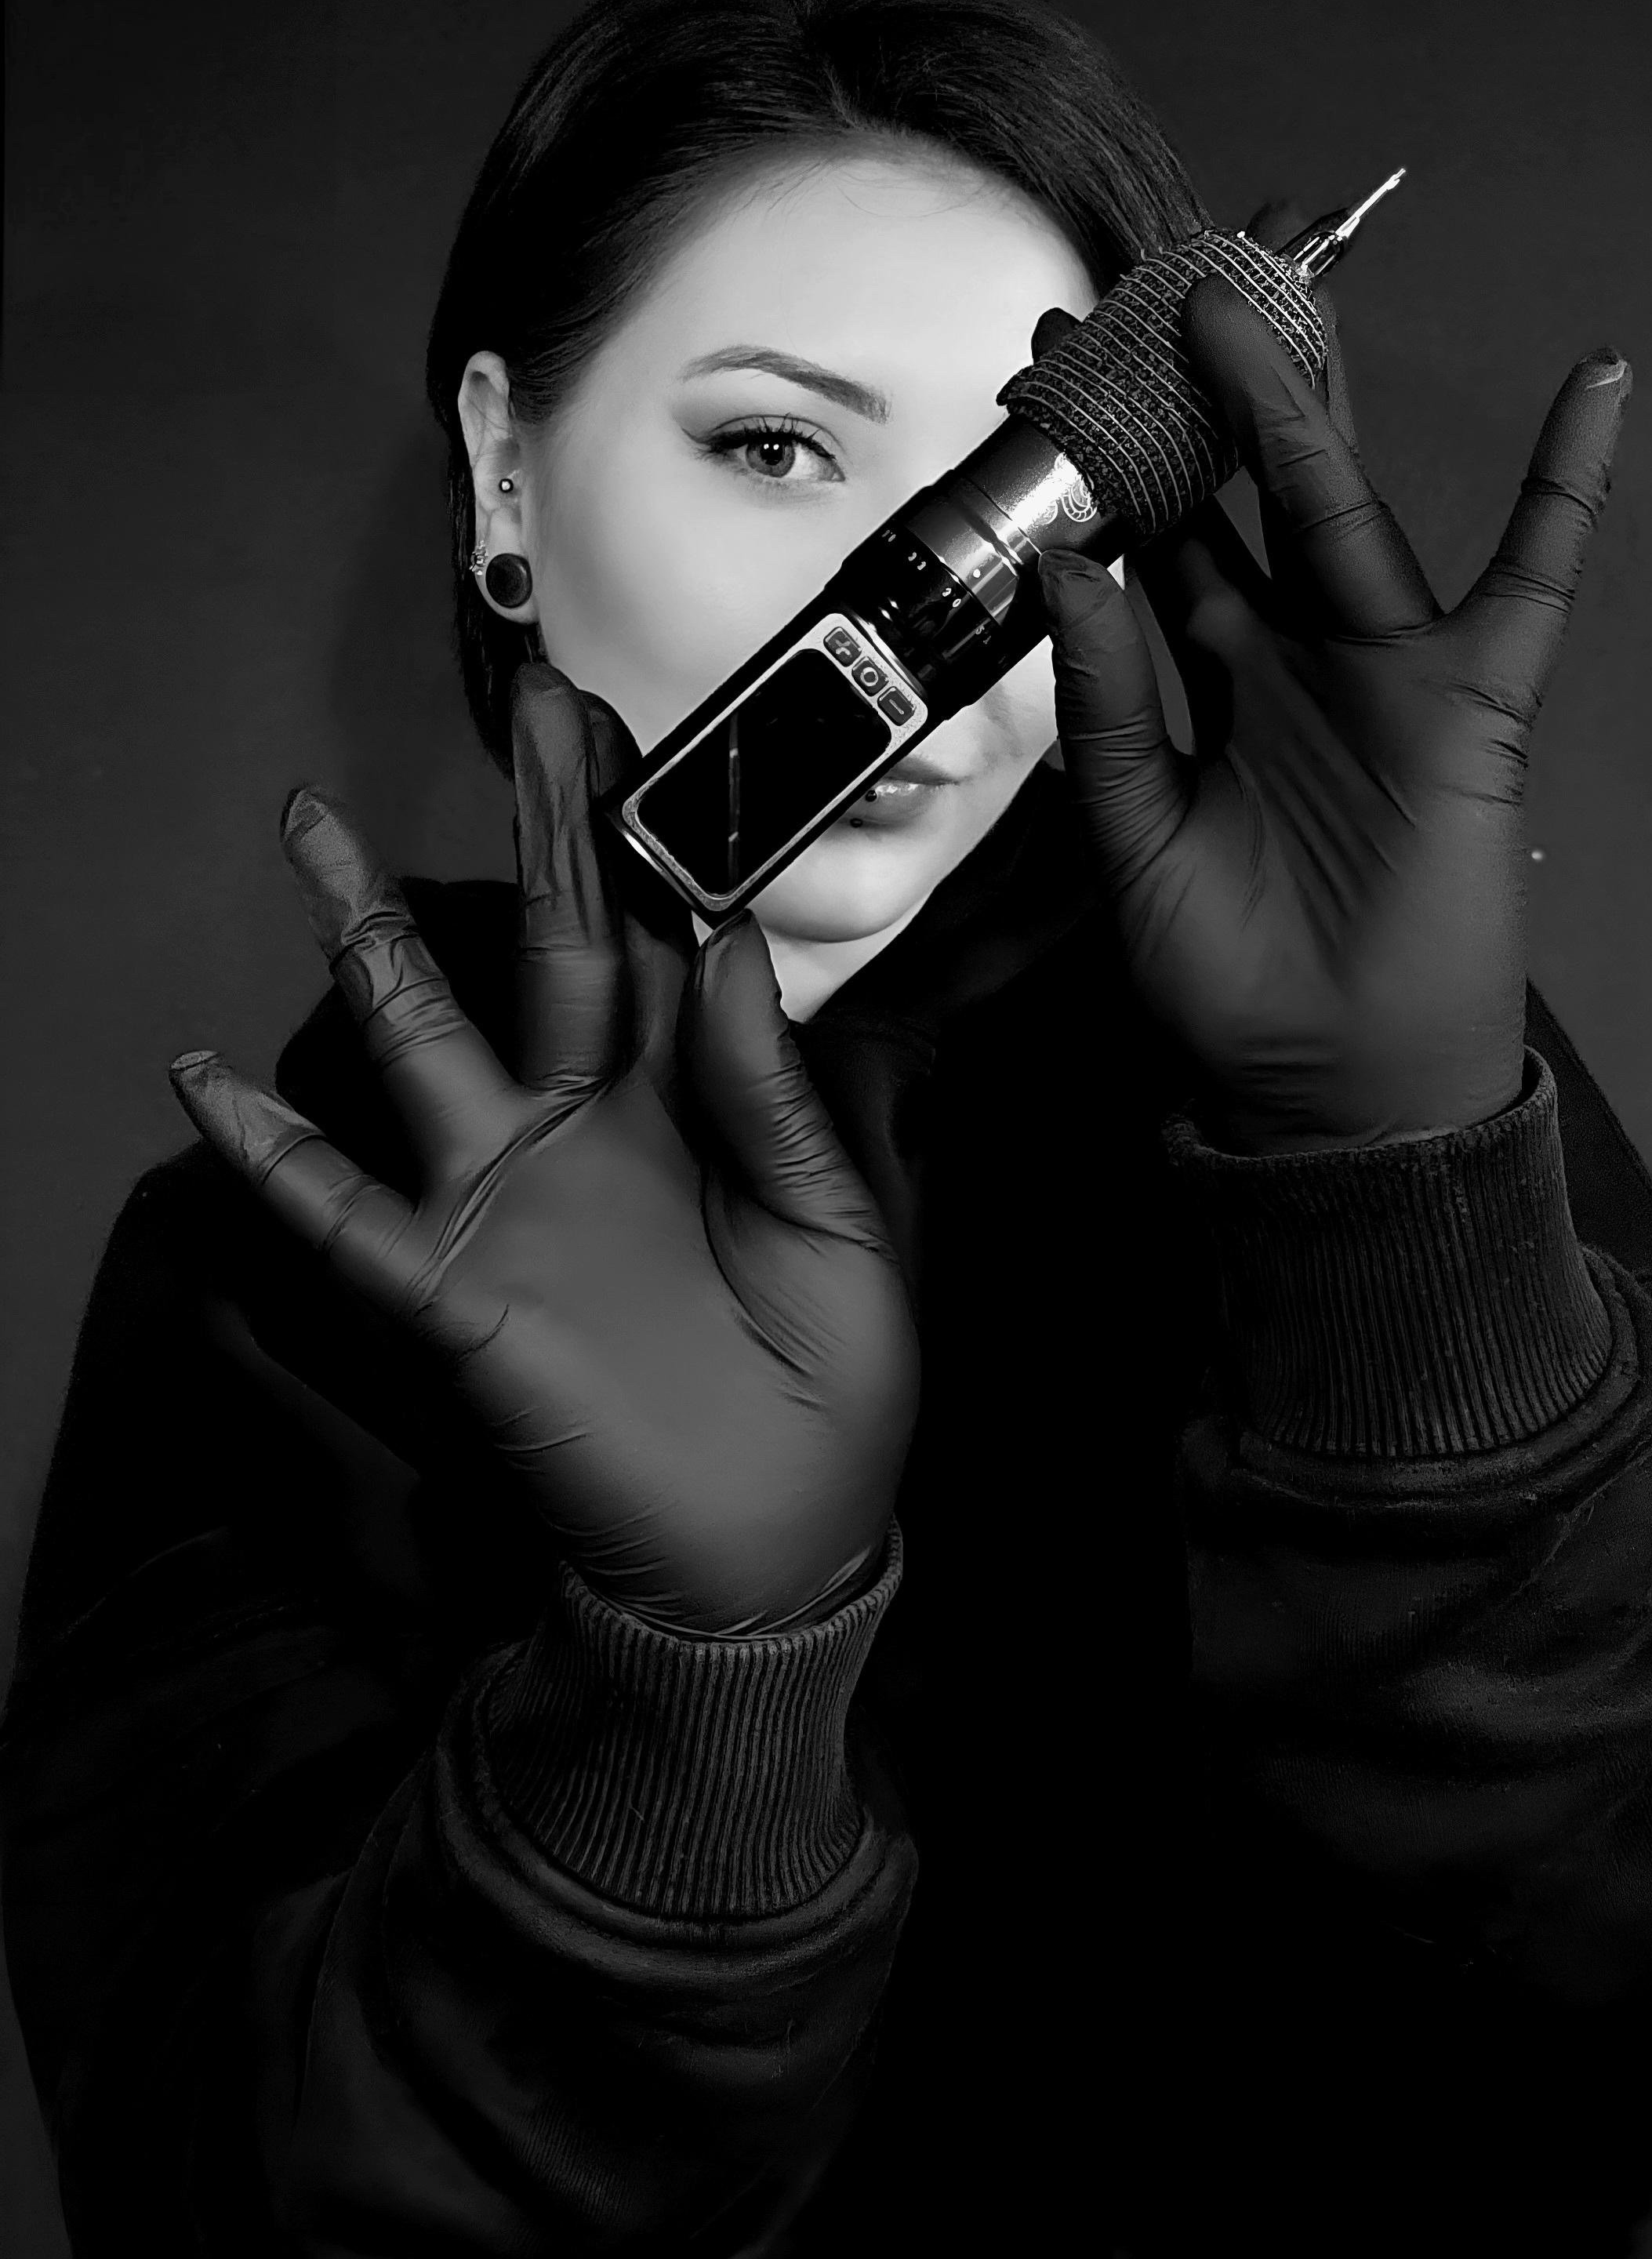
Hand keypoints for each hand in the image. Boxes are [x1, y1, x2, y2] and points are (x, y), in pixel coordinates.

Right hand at [171, 665, 918, 1632]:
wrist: (778, 1555)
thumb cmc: (828, 1397)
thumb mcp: (839, 1234)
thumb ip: (775, 1097)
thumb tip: (728, 946)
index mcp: (692, 1107)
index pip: (657, 943)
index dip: (639, 844)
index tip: (622, 738)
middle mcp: (589, 1128)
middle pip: (551, 942)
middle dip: (538, 824)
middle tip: (526, 702)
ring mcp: (511, 1200)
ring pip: (421, 1036)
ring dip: (367, 934)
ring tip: (309, 828)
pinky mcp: (459, 1292)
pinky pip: (346, 1215)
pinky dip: (271, 1153)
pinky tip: (206, 1081)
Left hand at [1039, 268, 1630, 1151]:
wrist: (1324, 1082)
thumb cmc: (1226, 975)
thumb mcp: (1135, 836)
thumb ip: (1110, 704)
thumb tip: (1068, 568)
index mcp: (1203, 680)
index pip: (1146, 536)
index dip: (1102, 453)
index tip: (1049, 356)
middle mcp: (1286, 651)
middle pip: (1237, 491)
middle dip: (1193, 392)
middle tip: (1145, 281)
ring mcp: (1377, 665)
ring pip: (1343, 503)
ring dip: (1308, 400)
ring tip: (1277, 286)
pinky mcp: (1467, 698)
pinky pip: (1532, 575)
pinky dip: (1569, 483)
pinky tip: (1597, 381)